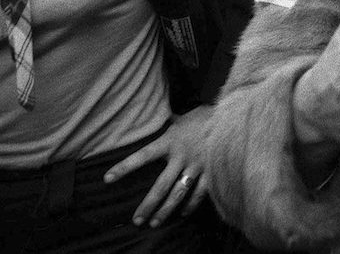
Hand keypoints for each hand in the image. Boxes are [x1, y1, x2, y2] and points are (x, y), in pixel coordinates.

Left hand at [103, 105, 211, 228]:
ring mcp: (197, 165)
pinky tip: (183, 213)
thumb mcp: (183, 117)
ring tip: (155, 222)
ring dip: (166, 210)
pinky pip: (199, 193)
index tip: (107, 179)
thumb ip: (171, 123)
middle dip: (147, 204)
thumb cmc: (204, 115)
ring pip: (178, 194)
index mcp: (170, 140)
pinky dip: (190, 205)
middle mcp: (181, 155)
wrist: (232, 116)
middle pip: (160, 185)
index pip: (142, 156)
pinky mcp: (211, 171)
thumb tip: (162, 118)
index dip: (124, 167)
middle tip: (137, 220)